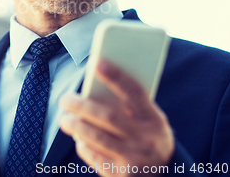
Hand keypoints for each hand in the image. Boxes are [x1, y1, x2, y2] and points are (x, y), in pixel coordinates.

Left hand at [59, 60, 173, 176]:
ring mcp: (134, 159)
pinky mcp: (122, 175)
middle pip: (107, 116)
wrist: (166, 175)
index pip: (134, 93)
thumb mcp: (149, 120)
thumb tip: (95, 87)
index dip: (116, 76)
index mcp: (154, 119)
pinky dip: (83, 145)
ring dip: (75, 125)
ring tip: (64, 119)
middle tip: (65, 99)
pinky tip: (79, 139)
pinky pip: (95, 156)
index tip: (96, 63)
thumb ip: (128, 106)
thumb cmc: (148, 136)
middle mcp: (146, 139)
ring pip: (96, 137)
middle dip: (81, 105)